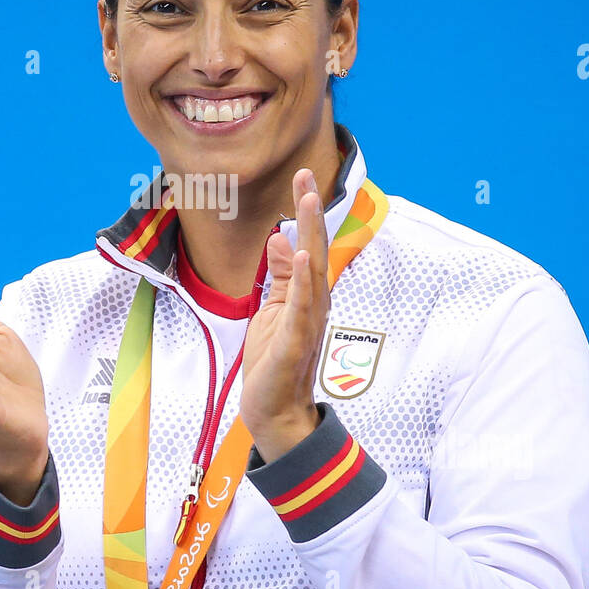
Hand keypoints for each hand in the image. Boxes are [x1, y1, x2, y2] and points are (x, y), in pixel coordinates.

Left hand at [240, 169, 328, 462]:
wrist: (275, 411)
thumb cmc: (274, 363)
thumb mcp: (272, 310)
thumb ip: (280, 276)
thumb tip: (281, 236)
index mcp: (306, 296)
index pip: (308, 246)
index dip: (304, 212)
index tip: (302, 177)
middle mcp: (313, 304)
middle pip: (315, 250)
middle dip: (311, 213)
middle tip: (307, 176)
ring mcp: (306, 322)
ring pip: (313, 272)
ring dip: (312, 236)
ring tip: (309, 201)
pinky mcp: (293, 342)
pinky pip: (300, 307)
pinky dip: (303, 280)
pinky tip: (304, 254)